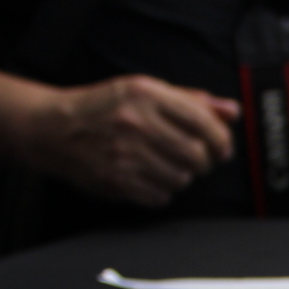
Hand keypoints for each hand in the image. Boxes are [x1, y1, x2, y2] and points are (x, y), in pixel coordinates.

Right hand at [19, 75, 239, 207]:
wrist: (54, 129)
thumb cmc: (106, 109)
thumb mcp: (145, 92)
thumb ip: (192, 101)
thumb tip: (233, 111)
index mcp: (146, 94)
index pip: (203, 121)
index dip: (221, 139)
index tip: (223, 149)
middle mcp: (136, 122)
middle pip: (197, 154)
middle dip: (203, 161)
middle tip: (193, 159)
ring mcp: (125, 153)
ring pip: (181, 178)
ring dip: (180, 176)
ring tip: (162, 164)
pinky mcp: (117, 180)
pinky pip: (161, 196)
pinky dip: (160, 191)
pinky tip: (147, 176)